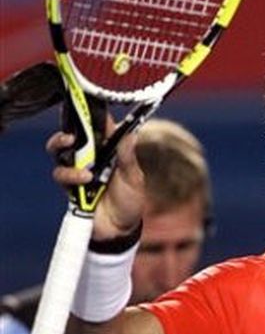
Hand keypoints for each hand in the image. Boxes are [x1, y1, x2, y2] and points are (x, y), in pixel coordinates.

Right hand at [47, 116, 144, 239]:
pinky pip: (61, 175)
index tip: (90, 104)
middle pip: (71, 136)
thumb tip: (130, 134)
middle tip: (71, 136)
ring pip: (60, 154)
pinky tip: (84, 181)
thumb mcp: (134, 178)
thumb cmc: (130, 200)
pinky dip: (71, 177)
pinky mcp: (70, 186)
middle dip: (66, 132)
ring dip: (69, 160)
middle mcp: (91, 157)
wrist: (120, 229)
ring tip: (86, 172)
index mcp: (109, 150)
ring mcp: (78, 171)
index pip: (99, 127)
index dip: (93, 114)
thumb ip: (128, 158)